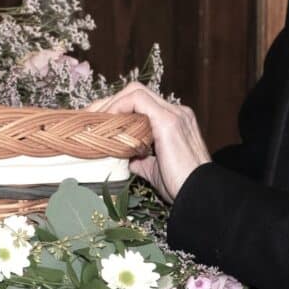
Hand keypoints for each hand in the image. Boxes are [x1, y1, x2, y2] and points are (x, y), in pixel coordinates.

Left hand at [87, 82, 210, 201]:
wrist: (201, 196)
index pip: (139, 104)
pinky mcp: (169, 121)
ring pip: (135, 92)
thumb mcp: (155, 170)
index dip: (116, 110)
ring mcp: (174, 114)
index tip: (96, 124)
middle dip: (108, 103)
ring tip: (94, 121)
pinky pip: (137, 100)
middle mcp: (176, 112)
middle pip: (135, 93)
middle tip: (87, 119)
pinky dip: (118, 107)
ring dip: (111, 103)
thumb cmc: (181, 187)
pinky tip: (107, 123)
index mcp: (174, 122)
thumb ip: (140, 159)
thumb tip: (121, 157)